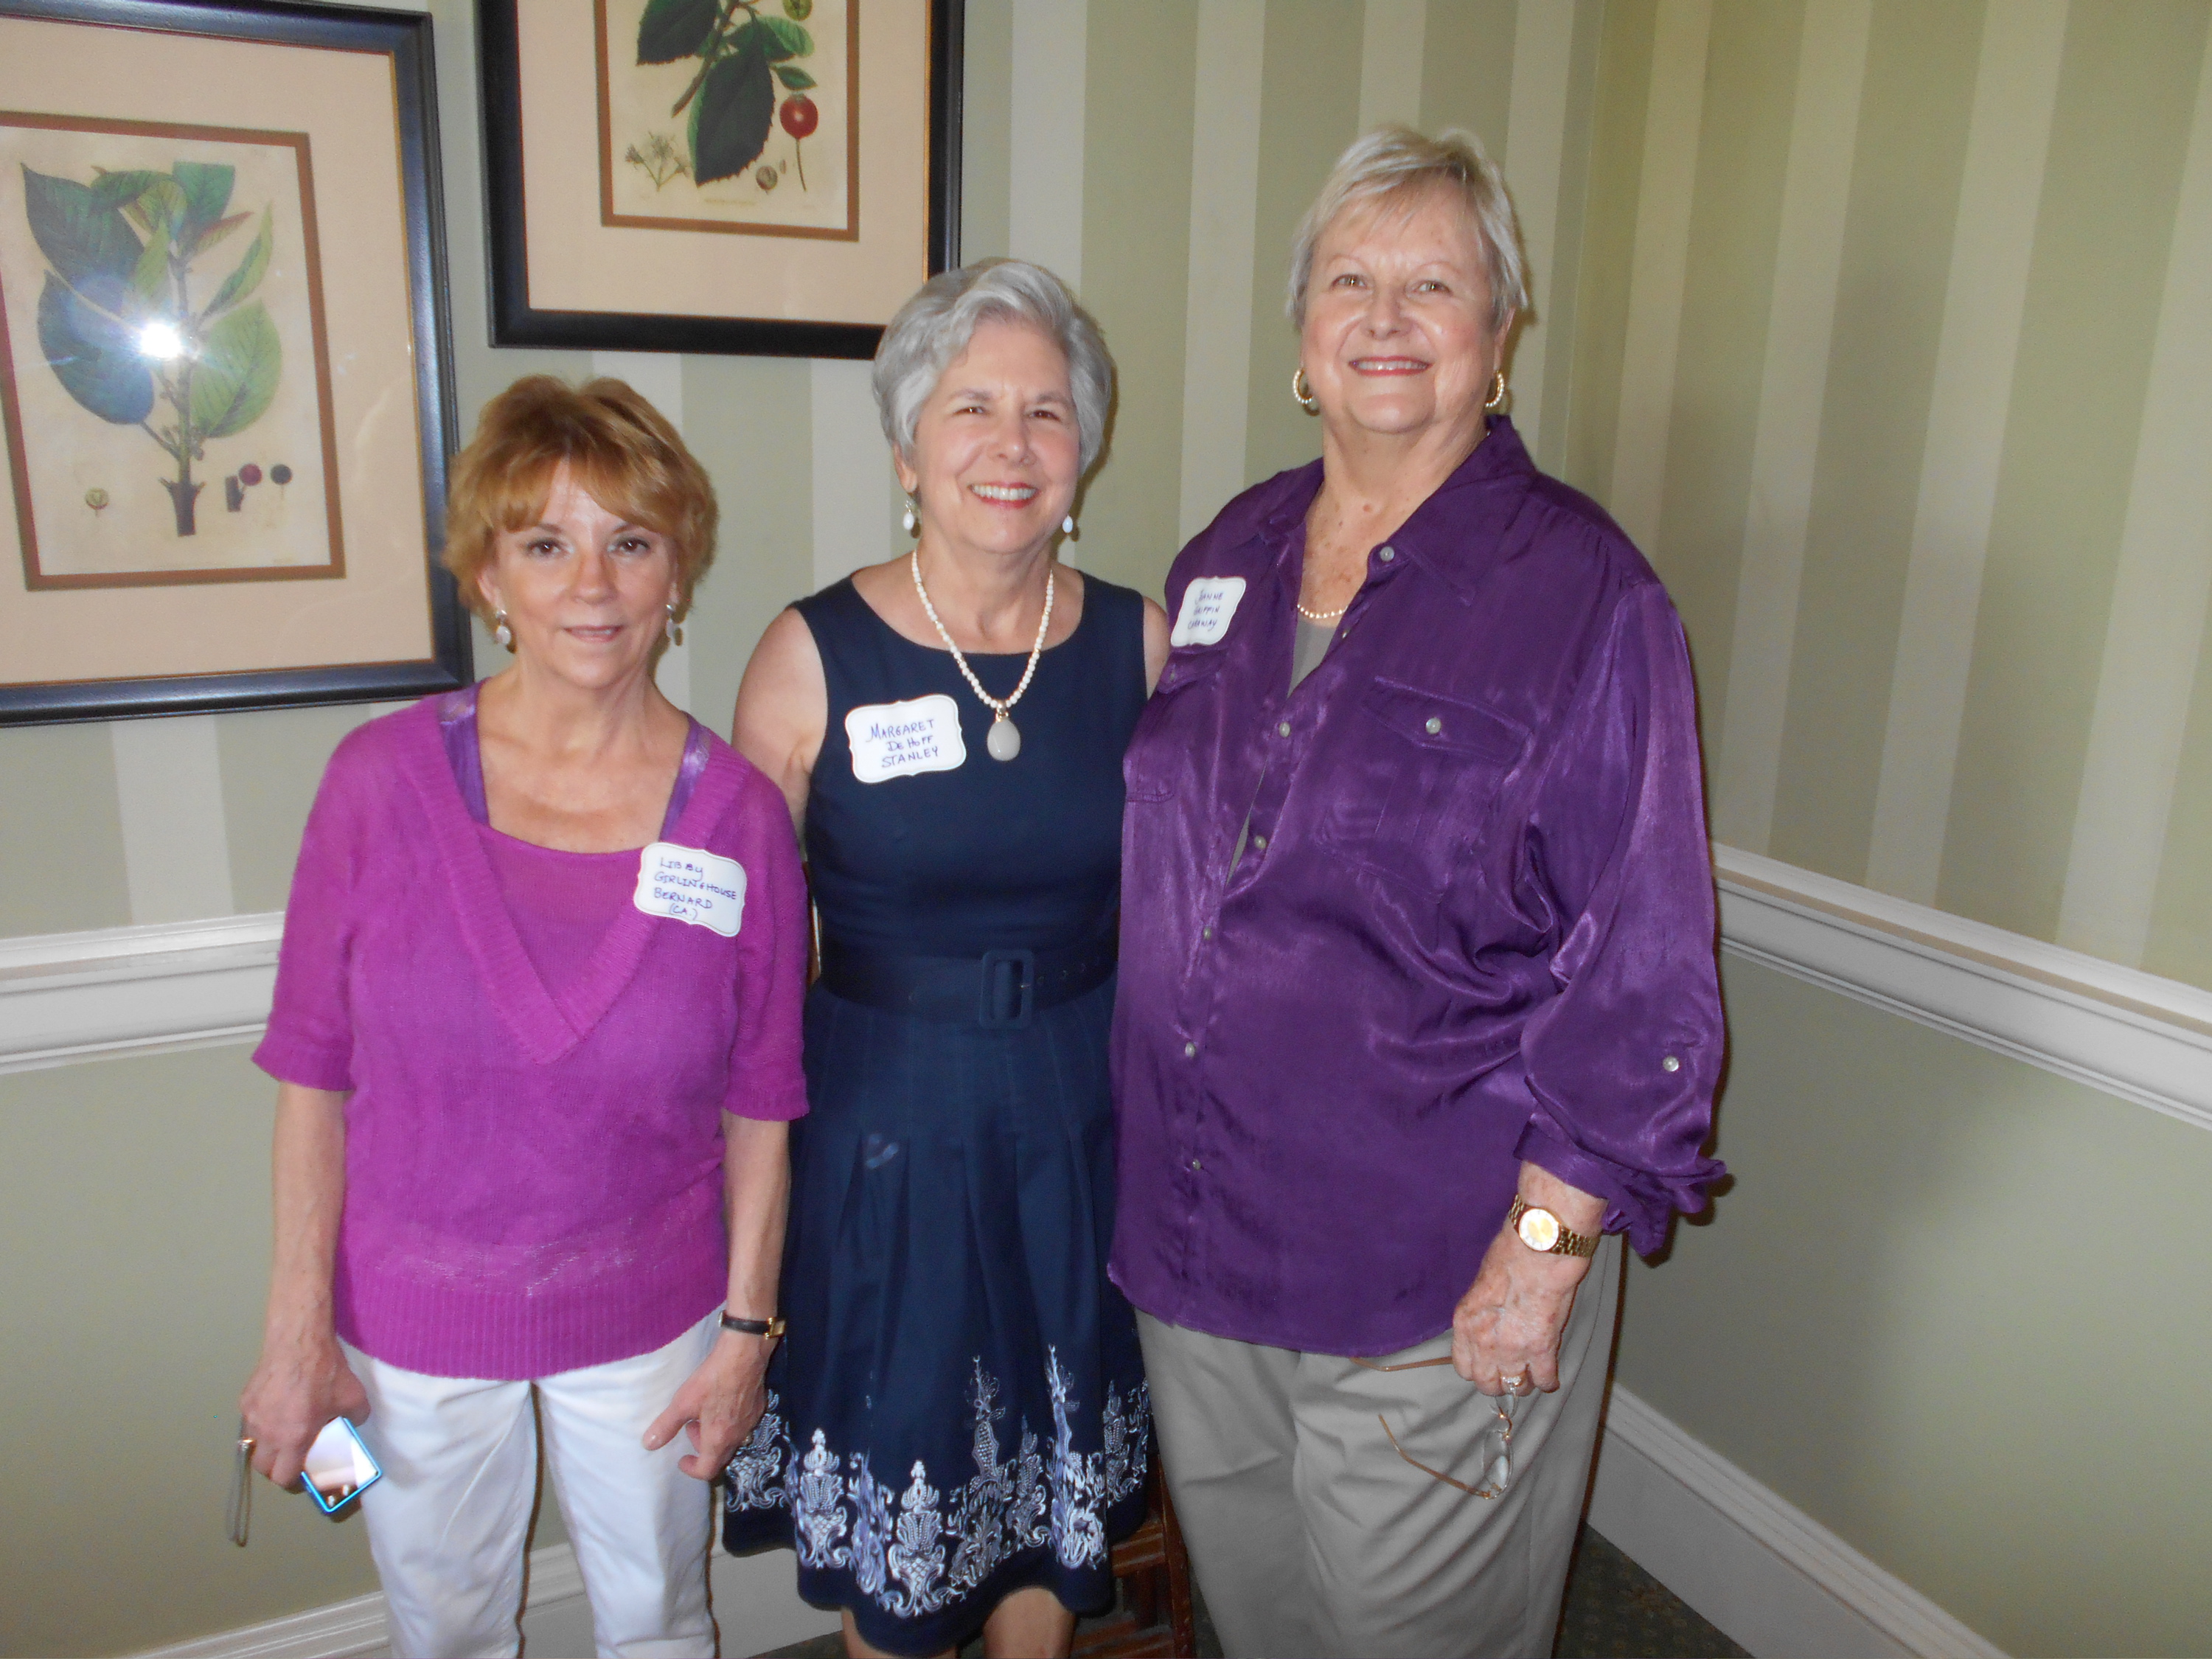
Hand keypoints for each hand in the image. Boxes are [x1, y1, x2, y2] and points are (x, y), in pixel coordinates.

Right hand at [240, 1330, 368, 1490]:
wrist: (299, 1341)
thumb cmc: (326, 1372)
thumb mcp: (354, 1399)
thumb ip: (354, 1419)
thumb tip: (352, 1425)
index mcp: (292, 1439)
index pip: (282, 1477)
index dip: (293, 1480)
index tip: (304, 1473)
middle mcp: (267, 1433)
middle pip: (262, 1467)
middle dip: (276, 1467)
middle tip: (292, 1456)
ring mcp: (252, 1416)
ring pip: (254, 1444)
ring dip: (267, 1445)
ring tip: (285, 1432)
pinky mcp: (245, 1399)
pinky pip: (251, 1421)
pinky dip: (262, 1422)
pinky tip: (278, 1408)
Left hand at [645, 1332, 772, 1479]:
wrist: (744, 1354)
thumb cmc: (712, 1380)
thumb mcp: (683, 1402)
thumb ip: (666, 1425)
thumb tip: (648, 1445)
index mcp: (718, 1440)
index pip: (707, 1470)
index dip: (692, 1469)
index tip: (682, 1458)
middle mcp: (738, 1436)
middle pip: (720, 1456)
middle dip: (702, 1448)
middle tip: (690, 1428)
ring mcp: (750, 1422)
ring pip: (731, 1440)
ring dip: (715, 1435)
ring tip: (704, 1412)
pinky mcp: (758, 1407)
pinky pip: (741, 1425)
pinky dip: (728, 1422)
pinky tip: (722, 1400)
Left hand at [1450, 1226, 1585, 1392]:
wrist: (1537, 1250)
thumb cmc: (1509, 1256)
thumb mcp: (1480, 1285)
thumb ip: (1481, 1312)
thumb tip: (1490, 1322)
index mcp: (1465, 1323)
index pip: (1463, 1367)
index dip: (1477, 1369)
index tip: (1488, 1365)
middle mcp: (1484, 1342)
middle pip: (1486, 1384)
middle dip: (1498, 1382)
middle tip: (1509, 1373)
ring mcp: (1513, 1349)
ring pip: (1515, 1387)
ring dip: (1523, 1384)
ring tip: (1530, 1376)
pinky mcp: (1542, 1349)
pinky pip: (1543, 1380)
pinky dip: (1548, 1381)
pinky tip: (1550, 1377)